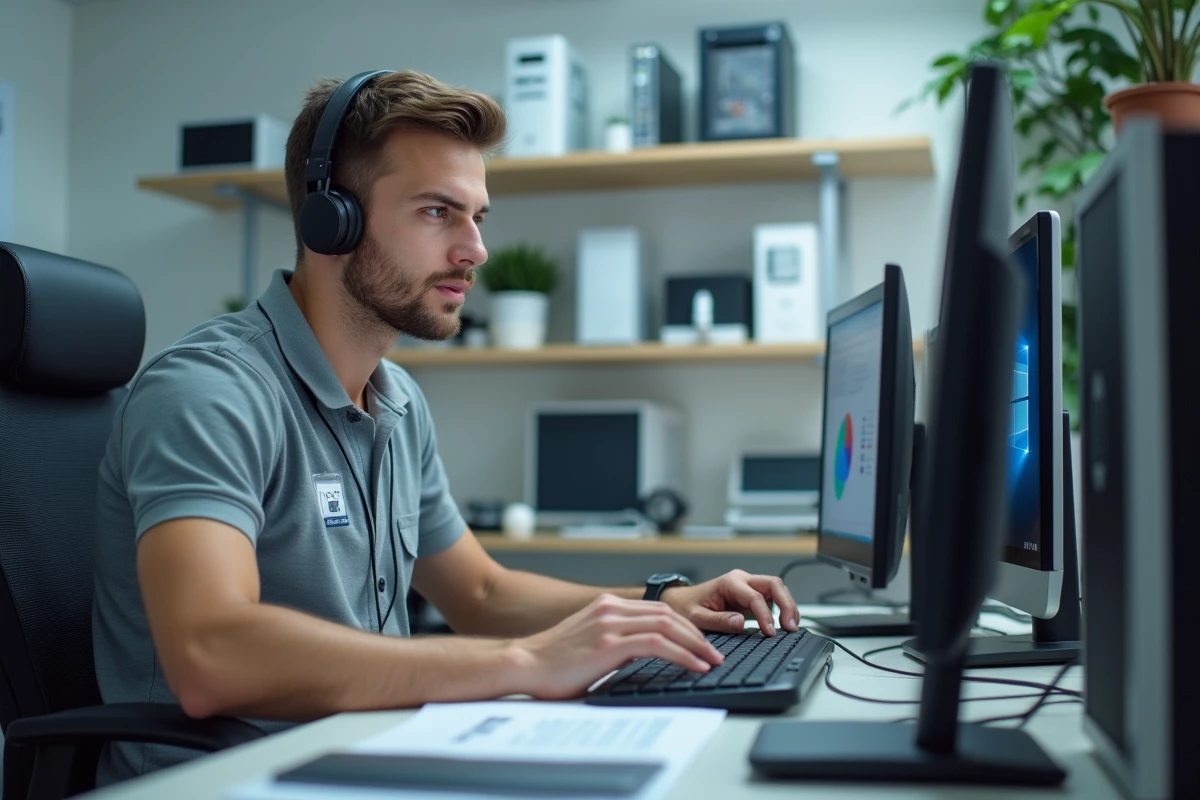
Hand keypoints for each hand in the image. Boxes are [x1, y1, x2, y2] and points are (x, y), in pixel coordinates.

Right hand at [512, 593, 723, 699]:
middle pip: (669, 615)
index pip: (658, 610)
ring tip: (712, 661)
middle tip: (714, 653)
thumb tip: (639, 655)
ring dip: (696, 645)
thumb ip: (613, 641)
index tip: (701, 644)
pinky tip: (695, 666)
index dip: (685, 627)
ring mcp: (610, 624)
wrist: (523, 664)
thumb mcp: (587, 642)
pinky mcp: (610, 643)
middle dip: (697, 635)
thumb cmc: (550, 662)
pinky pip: (658, 645)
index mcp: (606, 606)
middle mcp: (611, 609)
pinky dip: (683, 655)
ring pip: (668, 626)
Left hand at [660, 569, 799, 636]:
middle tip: (791, 627)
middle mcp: (742, 580)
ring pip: (777, 589)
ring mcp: (748, 586)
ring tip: (792, 628)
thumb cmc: (686, 607)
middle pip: (774, 584)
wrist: (680, 601)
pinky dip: (782, 609)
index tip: (770, 633)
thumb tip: (741, 623)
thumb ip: (718, 621)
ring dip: (788, 606)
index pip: (755, 597)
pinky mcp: (751, 596)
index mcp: (729, 582)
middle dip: (787, 604)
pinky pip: (773, 598)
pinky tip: (785, 624)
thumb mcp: (697, 618)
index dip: (765, 615)